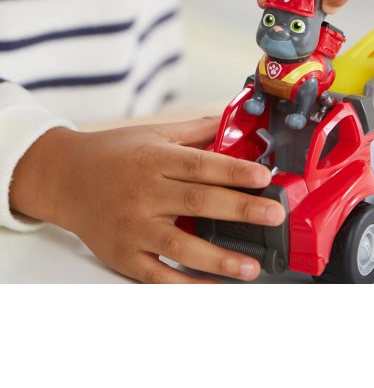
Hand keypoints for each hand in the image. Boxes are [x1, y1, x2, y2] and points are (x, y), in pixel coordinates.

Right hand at [9, 118, 285, 283]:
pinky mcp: (123, 255)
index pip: (200, 165)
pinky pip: (157, 275)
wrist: (62, 178)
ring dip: (219, 259)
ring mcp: (133, 228)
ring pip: (180, 246)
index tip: (264, 177)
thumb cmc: (112, 154)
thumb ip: (195, 131)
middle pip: (198, 204)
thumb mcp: (153, 133)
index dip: (234, 172)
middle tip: (274, 216)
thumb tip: (233, 122)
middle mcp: (144, 194)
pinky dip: (186, 284)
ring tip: (252, 266)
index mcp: (154, 161)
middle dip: (240, 211)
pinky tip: (213, 287)